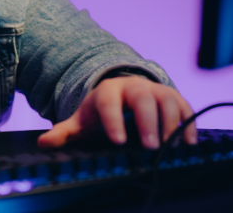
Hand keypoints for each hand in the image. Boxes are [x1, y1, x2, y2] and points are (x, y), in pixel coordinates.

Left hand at [37, 76, 196, 149]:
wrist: (124, 92)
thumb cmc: (102, 111)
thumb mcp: (83, 120)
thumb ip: (65, 132)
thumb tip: (43, 143)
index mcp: (109, 91)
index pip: (109, 102)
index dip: (113, 120)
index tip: (117, 141)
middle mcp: (134, 87)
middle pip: (142, 99)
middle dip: (147, 122)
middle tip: (150, 146)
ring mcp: (156, 90)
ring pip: (166, 99)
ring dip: (171, 122)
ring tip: (171, 146)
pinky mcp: (174, 98)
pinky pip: (185, 107)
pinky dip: (189, 123)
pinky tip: (189, 142)